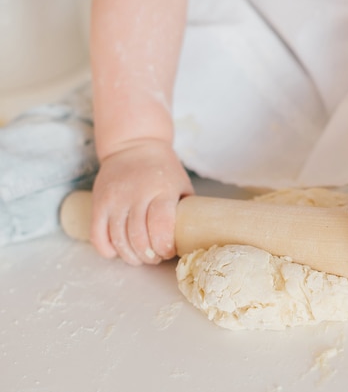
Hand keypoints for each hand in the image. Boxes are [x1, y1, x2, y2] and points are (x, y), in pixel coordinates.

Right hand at [90, 139, 193, 264]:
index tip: (168, 252)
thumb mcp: (181, 184)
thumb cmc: (163, 170)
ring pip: (118, 239)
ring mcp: (114, 199)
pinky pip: (97, 234)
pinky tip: (117, 252)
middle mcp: (136, 194)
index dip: (164, 246)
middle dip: (149, 255)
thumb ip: (184, 210)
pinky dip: (107, 249)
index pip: (160, 224)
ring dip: (130, 256)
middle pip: (138, 236)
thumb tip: (193, 239)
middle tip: (155, 257)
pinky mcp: (98, 202)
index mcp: (161, 190)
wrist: (133, 145)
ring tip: (140, 258)